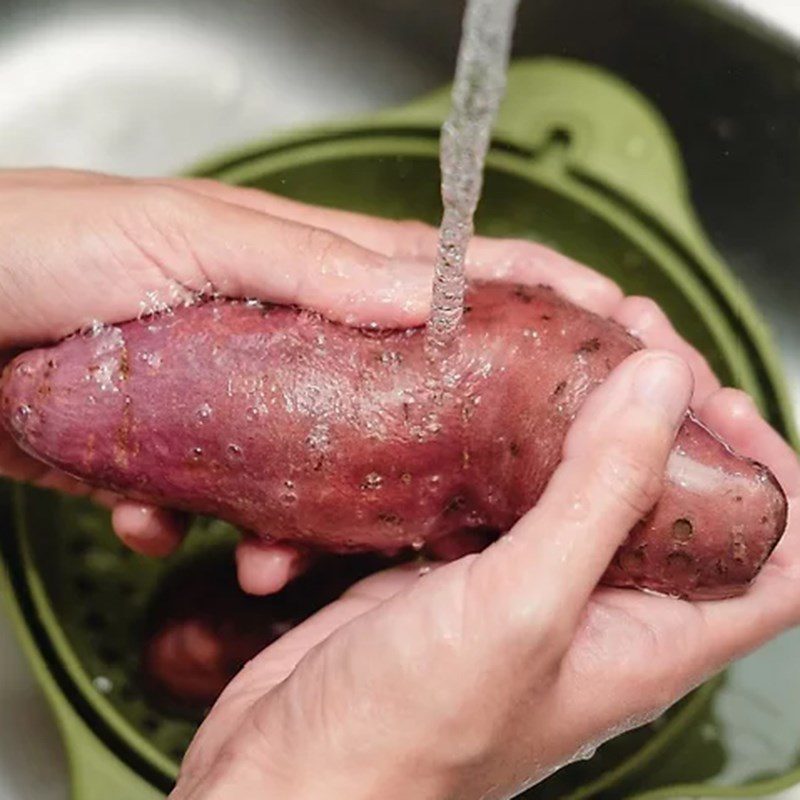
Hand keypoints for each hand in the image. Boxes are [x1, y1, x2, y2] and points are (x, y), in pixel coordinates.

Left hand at [0, 167, 623, 583]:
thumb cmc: (53, 242)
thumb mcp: (195, 237)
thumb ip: (316, 264)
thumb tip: (434, 290)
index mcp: (324, 267)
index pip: (467, 276)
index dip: (551, 304)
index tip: (618, 345)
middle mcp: (310, 331)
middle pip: (421, 395)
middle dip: (446, 457)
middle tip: (457, 512)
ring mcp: (264, 390)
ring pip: (336, 469)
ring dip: (308, 524)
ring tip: (269, 556)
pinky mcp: (210, 442)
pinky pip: (247, 499)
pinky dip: (217, 528)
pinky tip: (167, 531)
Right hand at [170, 343, 798, 798]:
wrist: (294, 772)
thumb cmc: (409, 732)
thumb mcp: (522, 609)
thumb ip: (599, 495)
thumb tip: (662, 386)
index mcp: (648, 641)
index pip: (774, 565)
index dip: (773, 478)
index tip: (719, 405)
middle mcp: (599, 609)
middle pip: (676, 502)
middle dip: (667, 416)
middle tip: (631, 340)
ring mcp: (528, 583)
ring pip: (588, 485)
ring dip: (587, 415)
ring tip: (568, 344)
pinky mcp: (465, 567)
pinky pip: (510, 489)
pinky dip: (512, 438)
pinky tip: (488, 395)